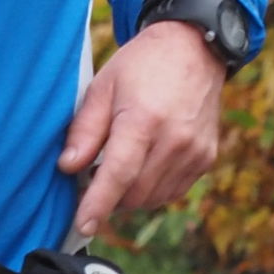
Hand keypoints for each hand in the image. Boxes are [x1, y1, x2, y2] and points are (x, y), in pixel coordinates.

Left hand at [58, 19, 227, 240]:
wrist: (193, 48)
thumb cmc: (141, 66)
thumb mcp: (103, 87)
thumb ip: (85, 129)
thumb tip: (68, 167)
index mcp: (144, 119)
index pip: (118, 174)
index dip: (98, 204)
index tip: (83, 226)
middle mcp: (175, 140)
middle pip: (135, 193)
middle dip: (110, 197)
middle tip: (93, 177)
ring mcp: (194, 151)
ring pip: (154, 198)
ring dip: (130, 195)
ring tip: (119, 167)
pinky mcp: (205, 158)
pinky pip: (173, 191)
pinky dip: (153, 189)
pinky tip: (143, 166)